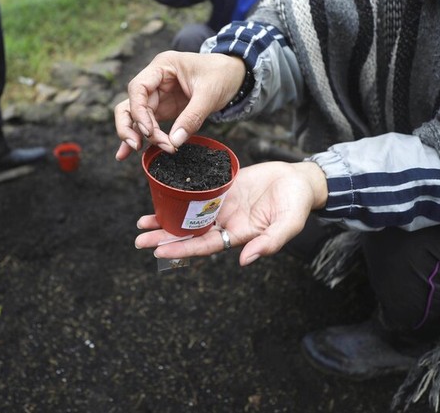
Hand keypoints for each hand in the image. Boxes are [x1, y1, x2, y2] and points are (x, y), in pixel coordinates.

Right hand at [114, 51, 245, 159]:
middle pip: (131, 103)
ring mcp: (157, 95)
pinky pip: (146, 123)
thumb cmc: (222, 75)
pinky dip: (139, 137)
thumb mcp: (210, 94)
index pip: (138, 88)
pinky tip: (125, 153)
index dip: (138, 111)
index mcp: (162, 66)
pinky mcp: (163, 109)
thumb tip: (174, 141)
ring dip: (135, 133)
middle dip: (133, 125)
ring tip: (139, 150)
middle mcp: (154, 80)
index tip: (148, 131)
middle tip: (138, 146)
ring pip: (135, 115)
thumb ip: (192, 117)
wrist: (234, 74)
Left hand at [134, 162, 327, 265]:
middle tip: (139, 241)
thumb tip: (246, 261)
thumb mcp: (288, 224)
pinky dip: (178, 195)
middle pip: (190, 233)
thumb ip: (270, 242)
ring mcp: (223, 205)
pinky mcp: (222, 187)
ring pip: (189, 215)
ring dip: (166, 220)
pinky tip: (161, 194)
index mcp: (239, 235)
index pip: (205, 245)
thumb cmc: (298, 203)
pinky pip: (196, 192)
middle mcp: (226, 223)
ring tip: (142, 224)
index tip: (160, 252)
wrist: (300, 179)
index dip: (183, 249)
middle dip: (165, 238)